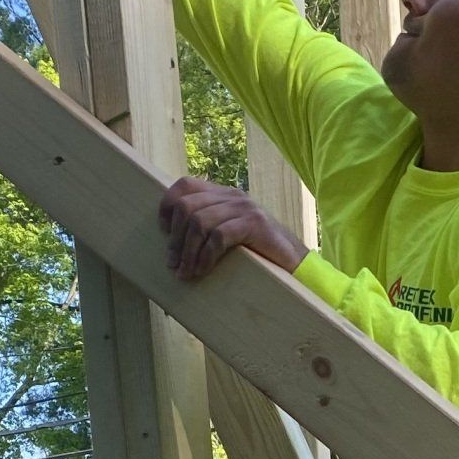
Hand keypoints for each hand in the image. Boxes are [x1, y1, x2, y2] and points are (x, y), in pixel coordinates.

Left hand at [158, 178, 305, 282]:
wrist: (295, 262)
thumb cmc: (257, 253)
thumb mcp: (227, 236)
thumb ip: (206, 230)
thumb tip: (171, 245)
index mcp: (223, 194)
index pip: (185, 185)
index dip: (167, 206)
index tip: (163, 232)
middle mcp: (232, 196)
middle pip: (187, 207)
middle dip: (175, 239)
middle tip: (173, 264)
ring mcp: (244, 208)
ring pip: (200, 222)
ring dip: (187, 252)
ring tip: (186, 273)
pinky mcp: (255, 224)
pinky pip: (219, 236)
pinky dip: (206, 256)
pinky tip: (203, 270)